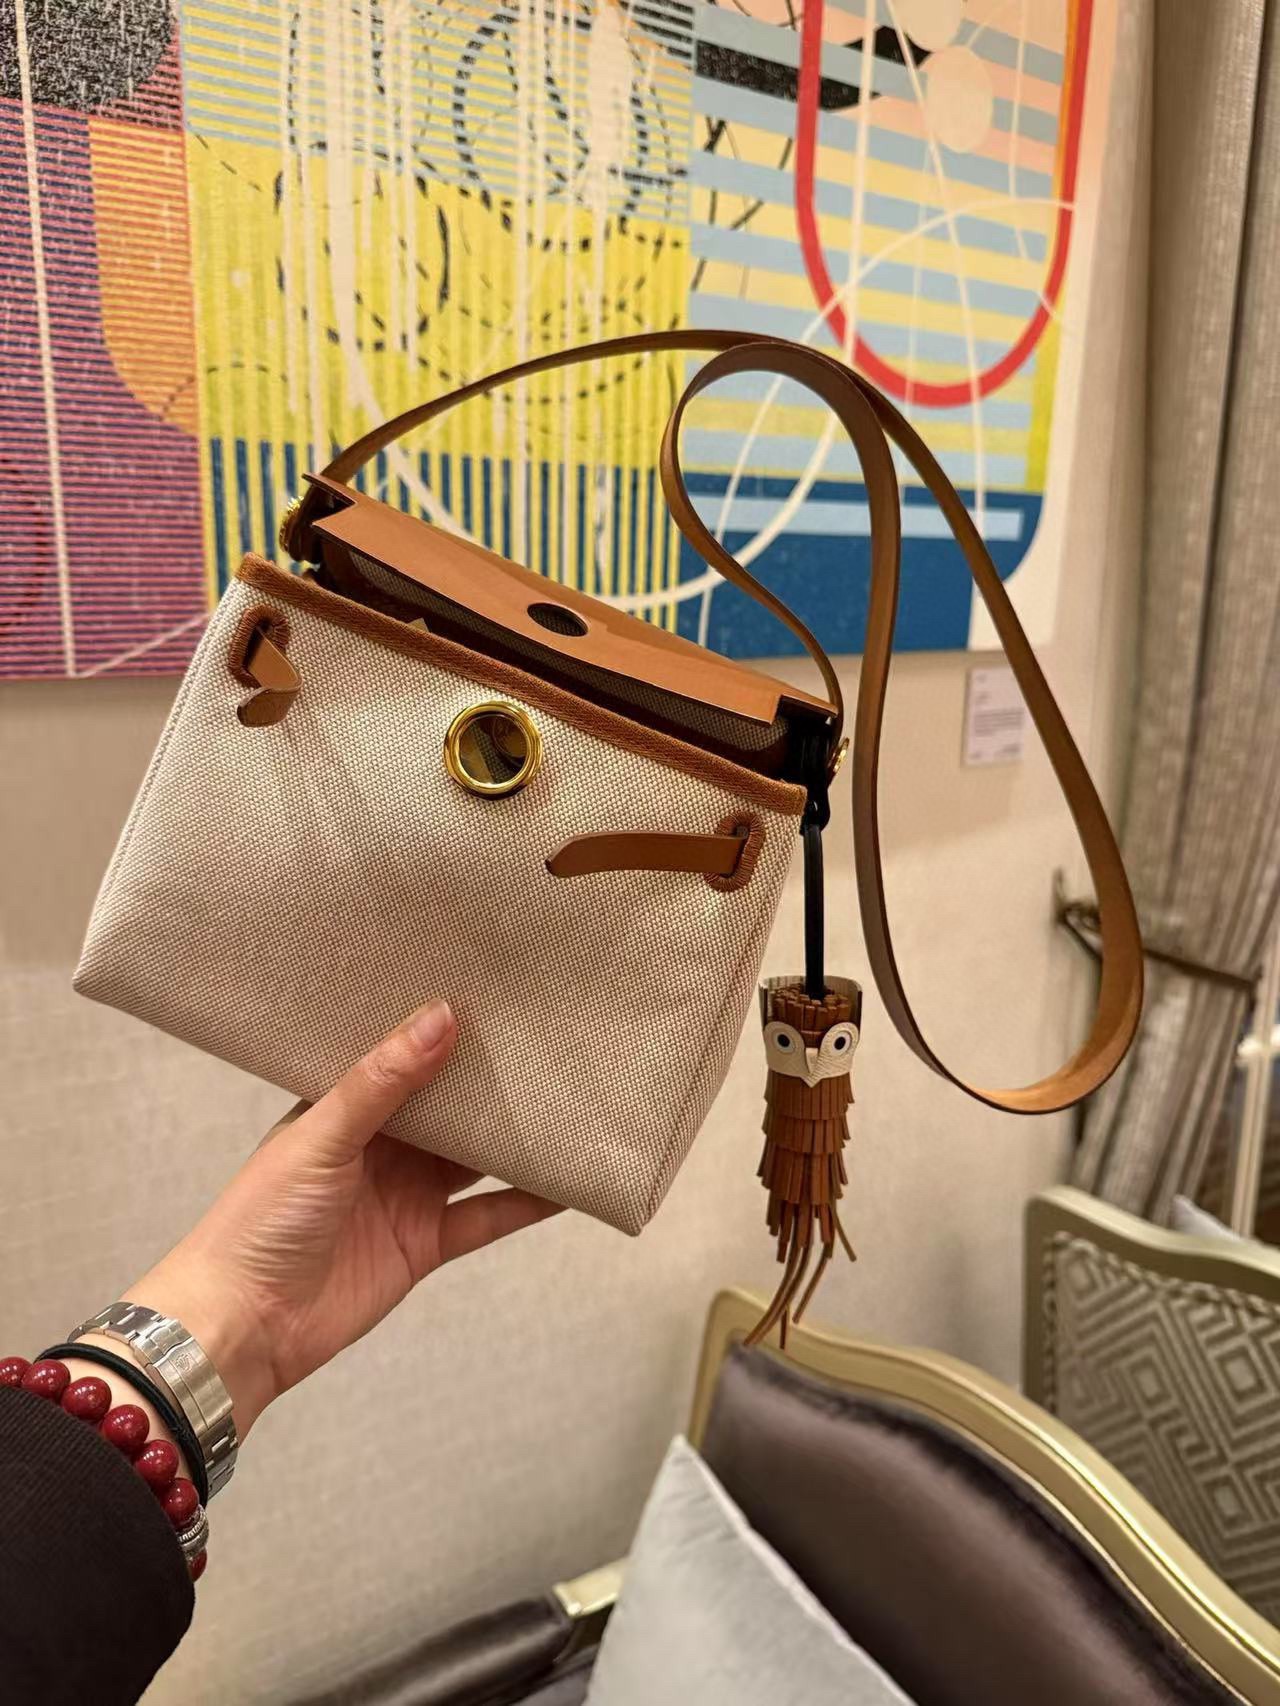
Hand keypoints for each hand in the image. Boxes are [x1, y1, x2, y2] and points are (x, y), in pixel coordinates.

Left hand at [129, 1001, 559, 1435]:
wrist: (244, 1325)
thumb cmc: (259, 1221)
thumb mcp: (322, 1136)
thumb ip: (383, 1081)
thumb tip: (440, 1016)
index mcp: (343, 1110)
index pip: (402, 1058)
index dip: (440, 1030)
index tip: (490, 993)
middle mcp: (379, 1147)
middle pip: (447, 1108)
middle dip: (488, 1080)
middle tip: (545, 1040)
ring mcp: (405, 1196)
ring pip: (475, 1159)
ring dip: (514, 1139)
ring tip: (569, 1103)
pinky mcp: (425, 1244)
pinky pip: (487, 1216)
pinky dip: (527, 1201)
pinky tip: (568, 1183)